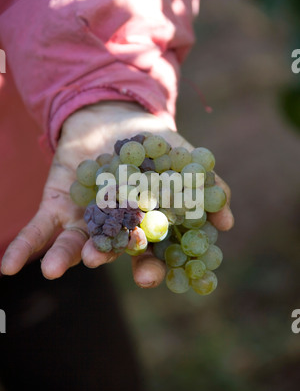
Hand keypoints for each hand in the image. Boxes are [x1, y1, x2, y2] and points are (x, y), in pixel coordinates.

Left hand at [1, 101, 233, 286]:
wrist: (116, 115)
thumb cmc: (154, 142)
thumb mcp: (183, 159)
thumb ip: (205, 187)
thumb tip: (227, 221)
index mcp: (145, 225)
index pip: (150, 254)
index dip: (151, 267)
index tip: (151, 276)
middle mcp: (114, 230)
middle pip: (111, 252)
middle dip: (106, 258)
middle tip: (98, 262)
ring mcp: (84, 220)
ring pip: (74, 244)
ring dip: (65, 256)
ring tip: (56, 268)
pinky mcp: (57, 206)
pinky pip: (39, 230)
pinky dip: (25, 247)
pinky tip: (8, 266)